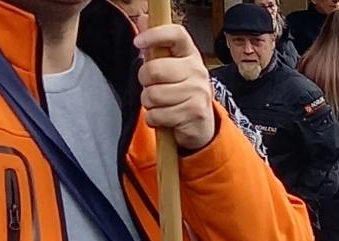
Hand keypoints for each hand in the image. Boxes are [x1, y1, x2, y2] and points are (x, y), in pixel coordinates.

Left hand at [135, 25, 216, 151]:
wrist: (200, 124)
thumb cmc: (180, 92)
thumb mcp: (169, 66)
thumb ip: (155, 46)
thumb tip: (143, 18)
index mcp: (190, 55)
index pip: (176, 34)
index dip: (155, 35)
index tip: (138, 41)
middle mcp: (198, 71)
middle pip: (154, 70)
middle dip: (144, 81)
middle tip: (152, 86)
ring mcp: (199, 93)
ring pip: (153, 95)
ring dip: (149, 103)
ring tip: (160, 104)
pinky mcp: (195, 113)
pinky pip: (158, 115)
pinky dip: (155, 119)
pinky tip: (165, 117)